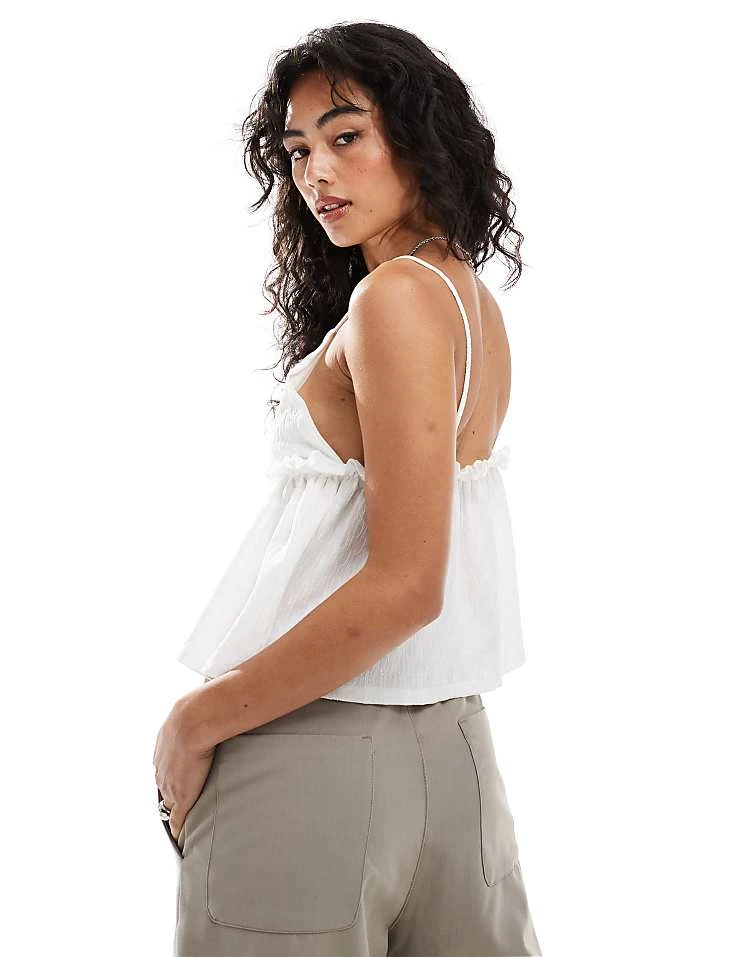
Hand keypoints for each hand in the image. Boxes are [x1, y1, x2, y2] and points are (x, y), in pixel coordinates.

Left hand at [153, 698, 215, 840]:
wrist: (195, 721)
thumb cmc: (199, 709)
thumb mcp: (195, 706)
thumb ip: (203, 709)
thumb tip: (220, 695)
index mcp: (164, 745)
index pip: (165, 765)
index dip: (173, 772)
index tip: (178, 776)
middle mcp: (162, 766)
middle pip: (163, 785)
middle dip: (169, 792)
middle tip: (176, 800)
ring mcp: (170, 783)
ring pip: (168, 802)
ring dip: (173, 810)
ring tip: (179, 819)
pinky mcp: (181, 798)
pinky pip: (177, 819)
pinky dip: (178, 828)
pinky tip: (180, 837)